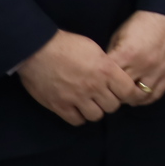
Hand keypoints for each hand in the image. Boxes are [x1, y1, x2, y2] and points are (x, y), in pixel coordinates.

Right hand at [19, 30, 138, 123]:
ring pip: (96, 116)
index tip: (120, 92)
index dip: (126, 93)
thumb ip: (106, 66)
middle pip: (113, 106)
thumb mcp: (94, 49)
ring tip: (88, 103)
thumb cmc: (66, 44)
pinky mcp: (60, 106)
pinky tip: (75, 108)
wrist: (36, 48)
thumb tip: (114, 77)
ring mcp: (77, 98)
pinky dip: (78, 116)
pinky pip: (77, 121)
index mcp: (106, 70)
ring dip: (94, 110)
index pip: (128, 91)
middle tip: (101, 96)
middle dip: (109, 101)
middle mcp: (94, 86)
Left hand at [107, 9, 164, 102]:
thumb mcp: (119, 35)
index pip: (108, 77)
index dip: (101, 81)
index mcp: (126, 54)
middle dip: (113, 92)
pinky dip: (145, 99)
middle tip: (108, 91)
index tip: (98, 82)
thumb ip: (113, 54)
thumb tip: (106, 71)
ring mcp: (156, 72)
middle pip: (121, 91)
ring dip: (130, 98)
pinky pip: (155, 95)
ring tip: (123, 95)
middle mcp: (142, 66)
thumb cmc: (141, 23)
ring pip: (139, 97)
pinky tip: (138, 96)